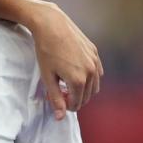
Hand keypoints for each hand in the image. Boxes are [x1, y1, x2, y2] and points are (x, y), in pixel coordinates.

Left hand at [30, 1, 102, 119]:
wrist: (52, 24)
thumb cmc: (46, 50)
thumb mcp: (47, 77)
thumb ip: (55, 99)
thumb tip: (60, 118)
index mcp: (78, 81)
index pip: (76, 104)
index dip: (65, 105)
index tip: (55, 97)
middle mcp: (91, 72)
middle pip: (86, 97)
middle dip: (74, 98)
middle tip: (60, 91)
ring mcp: (95, 62)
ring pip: (94, 87)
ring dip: (83, 90)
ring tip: (67, 83)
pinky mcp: (95, 53)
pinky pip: (97, 73)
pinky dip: (89, 78)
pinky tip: (75, 72)